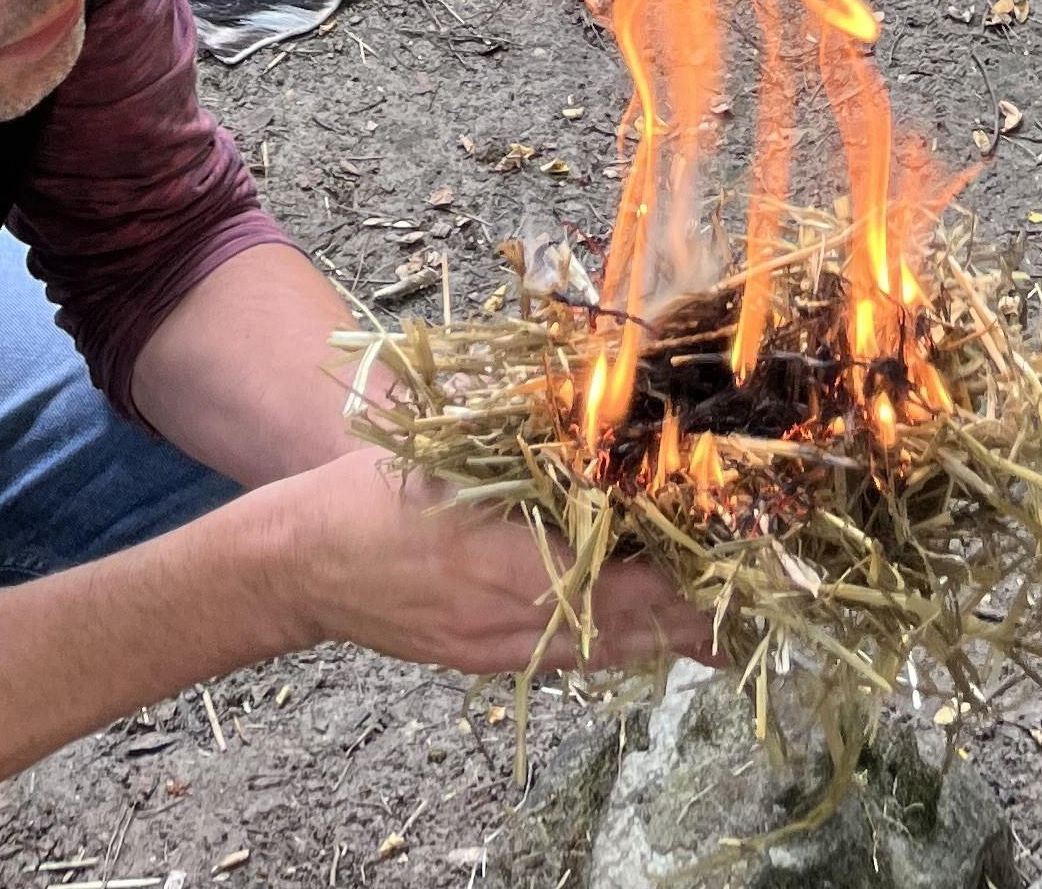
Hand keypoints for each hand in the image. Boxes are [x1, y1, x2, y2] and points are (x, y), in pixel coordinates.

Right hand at [282, 452, 715, 676]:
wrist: (300, 562)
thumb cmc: (371, 490)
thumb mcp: (447, 444)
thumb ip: (518, 419)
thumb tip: (588, 379)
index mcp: (502, 557)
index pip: (613, 578)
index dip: (674, 573)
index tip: (724, 551)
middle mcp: (507, 616)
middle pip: (618, 627)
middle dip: (683, 613)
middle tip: (742, 594)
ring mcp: (493, 648)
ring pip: (596, 653)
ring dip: (653, 634)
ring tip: (710, 621)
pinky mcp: (479, 662)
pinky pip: (561, 660)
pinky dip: (606, 643)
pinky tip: (636, 629)